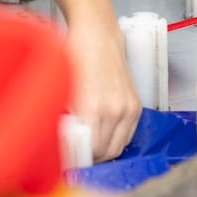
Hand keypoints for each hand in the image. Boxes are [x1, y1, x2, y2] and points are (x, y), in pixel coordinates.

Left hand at [65, 22, 141, 161]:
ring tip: (89, 146)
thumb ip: (62, 119)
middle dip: (91, 158)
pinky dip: (117, 139)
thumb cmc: (77, 55)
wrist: (97, 35)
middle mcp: (115, 111)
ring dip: (105, 151)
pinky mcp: (136, 104)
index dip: (79, 159)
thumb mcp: (62, 89)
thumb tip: (61, 141)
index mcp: (93, 108)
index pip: (90, 151)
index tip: (70, 161)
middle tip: (77, 155)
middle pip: (106, 153)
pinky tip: (103, 134)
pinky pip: (128, 134)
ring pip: (119, 147)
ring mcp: (128, 108)